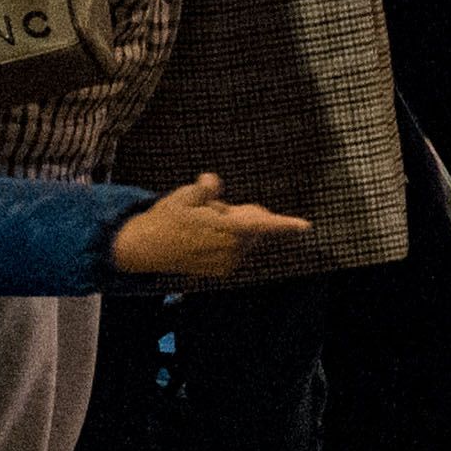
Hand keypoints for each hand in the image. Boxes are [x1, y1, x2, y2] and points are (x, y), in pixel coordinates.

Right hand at [110, 172, 310, 284]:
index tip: (305, 226)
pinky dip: (229, 240)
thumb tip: (212, 181)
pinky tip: (205, 237)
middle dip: (244, 214)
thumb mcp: (183, 196)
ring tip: (205, 225)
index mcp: (225, 230)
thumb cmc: (166, 218)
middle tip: (214, 209)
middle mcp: (231, 249)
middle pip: (255, 224)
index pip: (262, 225)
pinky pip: (237, 249)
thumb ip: (204, 189)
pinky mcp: (223, 270)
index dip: (285, 225)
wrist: (145, 248)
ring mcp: (228, 262)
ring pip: (246, 237)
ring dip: (235, 227)